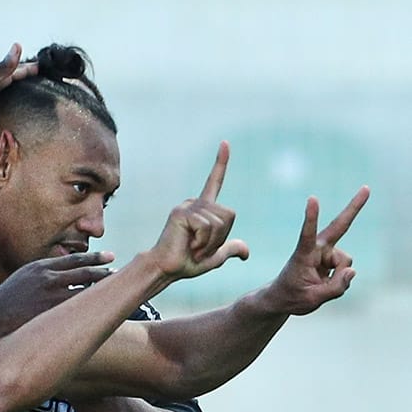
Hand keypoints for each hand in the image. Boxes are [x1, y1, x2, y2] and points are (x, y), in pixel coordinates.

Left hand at [0, 43, 38, 154]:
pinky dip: (0, 101)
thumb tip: (17, 46)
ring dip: (11, 86)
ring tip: (22, 86)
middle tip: (36, 73)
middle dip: (21, 75)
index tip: (42, 65)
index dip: (27, 68)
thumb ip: (0, 69)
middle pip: (7, 78)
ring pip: (0, 90)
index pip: (12, 71)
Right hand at [0, 252, 115, 337]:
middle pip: (83, 269)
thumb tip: (52, 279)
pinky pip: (79, 304)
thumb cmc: (2, 303)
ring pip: (85, 285)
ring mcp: (51, 291)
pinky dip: (94, 302)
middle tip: (118, 268)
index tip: (107, 257)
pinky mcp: (53, 308)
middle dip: (103, 268)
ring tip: (118, 286)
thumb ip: (37, 277)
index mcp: (39, 267)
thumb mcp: (19, 280)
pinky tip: (105, 304)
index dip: (91, 258)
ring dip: (103, 285)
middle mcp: (47, 275)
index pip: (72, 260)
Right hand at [147, 142, 249, 278]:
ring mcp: (187, 207)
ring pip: (219, 223)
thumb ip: (229, 248)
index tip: (225, 143)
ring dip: (211, 242)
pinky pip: (206, 226)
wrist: (166, 269)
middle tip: (200, 247)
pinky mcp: (181, 213)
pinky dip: (203, 242)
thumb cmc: (187, 262)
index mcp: (202, 209)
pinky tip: (188, 245)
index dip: (221, 163)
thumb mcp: (214, 256)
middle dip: (220, 237)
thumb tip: (246, 252)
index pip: (214, 182)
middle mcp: (194, 203)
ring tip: (193, 247)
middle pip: (229, 214)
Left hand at [262, 186, 369, 314]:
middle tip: (366, 188)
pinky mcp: (331, 259)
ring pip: (346, 263)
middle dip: (353, 208)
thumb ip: (335, 288)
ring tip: (320, 286)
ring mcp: (325, 253)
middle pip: (339, 226)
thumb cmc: (292, 297)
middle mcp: (316, 249)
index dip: (311, 218)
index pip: (307, 234)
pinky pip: (346, 271)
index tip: (312, 199)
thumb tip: (353, 271)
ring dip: (339, 277)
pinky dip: (341, 279)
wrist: (284, 298)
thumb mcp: (312, 299)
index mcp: (302, 255)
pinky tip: (325, 282)